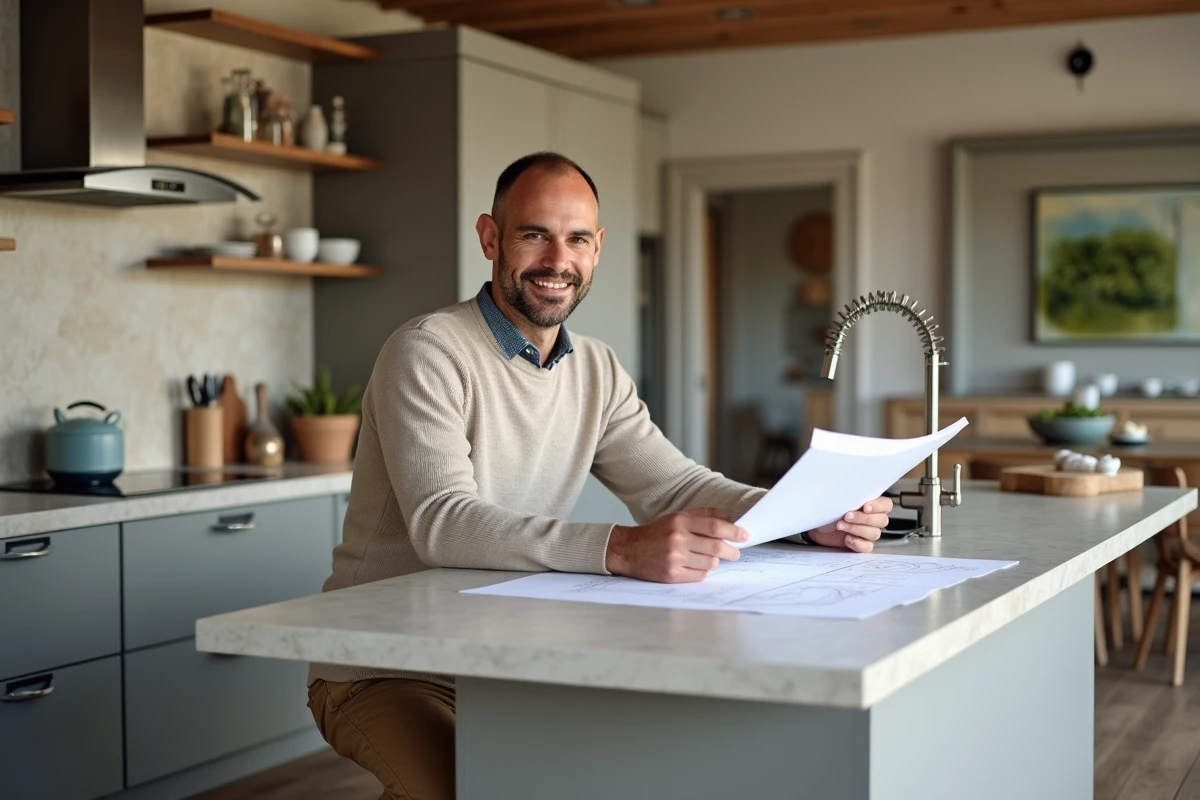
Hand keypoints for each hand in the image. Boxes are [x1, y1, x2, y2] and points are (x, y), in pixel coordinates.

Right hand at [605, 507, 746, 582]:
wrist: (629, 551)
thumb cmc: (656, 533)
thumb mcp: (676, 517)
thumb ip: (702, 515)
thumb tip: (729, 517)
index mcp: (680, 521)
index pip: (715, 526)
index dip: (733, 531)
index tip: (744, 535)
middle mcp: (677, 539)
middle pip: (716, 547)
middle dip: (731, 551)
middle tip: (735, 553)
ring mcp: (674, 558)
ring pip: (710, 563)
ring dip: (715, 562)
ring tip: (709, 558)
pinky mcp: (672, 575)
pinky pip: (699, 576)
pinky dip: (703, 571)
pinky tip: (696, 566)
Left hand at [806, 496, 892, 552]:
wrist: (817, 525)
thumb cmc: (829, 509)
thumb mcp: (838, 499)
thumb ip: (849, 495)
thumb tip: (851, 487)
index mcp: (871, 504)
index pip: (886, 505)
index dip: (878, 506)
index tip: (865, 507)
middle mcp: (872, 518)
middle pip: (881, 520)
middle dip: (863, 518)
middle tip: (847, 516)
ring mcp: (867, 532)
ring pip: (874, 533)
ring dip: (856, 529)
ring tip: (841, 525)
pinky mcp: (861, 544)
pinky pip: (867, 547)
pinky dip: (858, 543)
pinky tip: (847, 538)